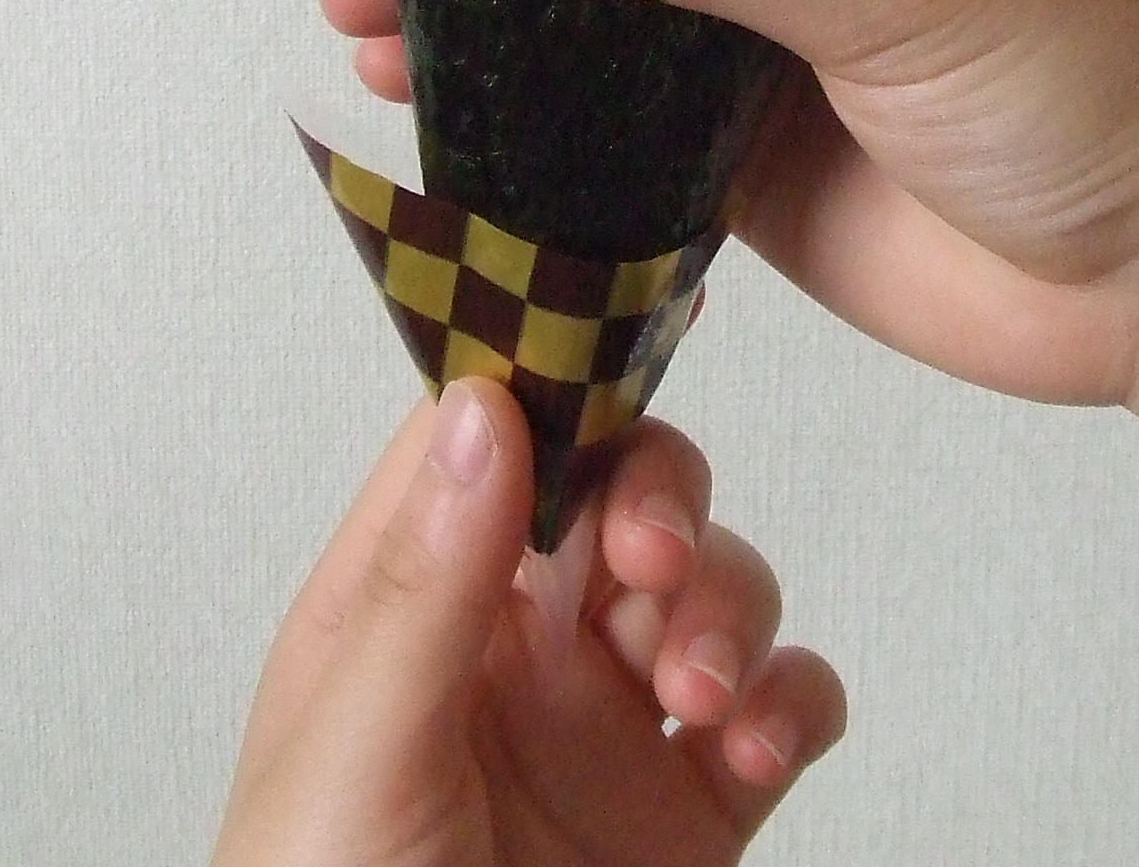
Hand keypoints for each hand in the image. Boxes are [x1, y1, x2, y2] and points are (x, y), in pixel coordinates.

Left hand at [212, 379, 843, 866]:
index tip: (642, 324)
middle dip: (665, 501)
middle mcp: (510, 649)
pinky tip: (750, 746)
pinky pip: (776, 711)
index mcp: (401, 607)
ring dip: (733, 604)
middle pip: (622, 494)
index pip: (485, 440)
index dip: (561, 374)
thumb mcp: (346, 765)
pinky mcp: (686, 815)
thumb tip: (479, 413)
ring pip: (712, 586)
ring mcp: (605, 727)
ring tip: (702, 690)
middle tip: (658, 565)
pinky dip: (791, 702)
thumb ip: (420, 594)